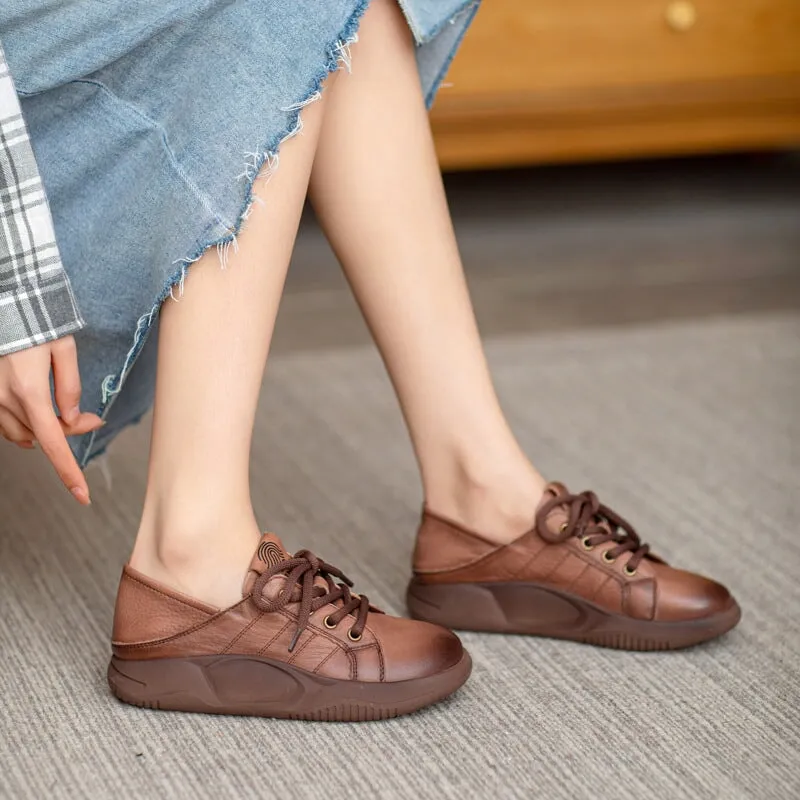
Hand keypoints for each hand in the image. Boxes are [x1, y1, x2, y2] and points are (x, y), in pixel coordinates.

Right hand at [0, 336, 103, 504]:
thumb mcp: (63, 348)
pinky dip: (26, 424)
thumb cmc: (36, 323)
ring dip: (46, 429)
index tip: (82, 495)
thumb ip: (69, 386)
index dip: (69, 472)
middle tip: (90, 417)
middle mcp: (5, 400)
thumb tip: (72, 420)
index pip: (54, 442)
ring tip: (63, 409)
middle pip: (44, 437)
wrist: (5, 305)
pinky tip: (37, 411)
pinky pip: (6, 424)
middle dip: (69, 431)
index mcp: (30, 390)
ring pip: (24, 434)